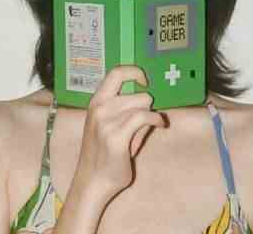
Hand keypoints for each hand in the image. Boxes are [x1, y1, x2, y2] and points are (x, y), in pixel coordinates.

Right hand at [73, 65, 164, 200]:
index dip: (134, 71)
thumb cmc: (103, 153)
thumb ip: (126, 108)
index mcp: (96, 101)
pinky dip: (156, 119)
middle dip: (146, 104)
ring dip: (150, 114)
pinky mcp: (117, 136)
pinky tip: (160, 124)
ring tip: (150, 123)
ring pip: (143, 104)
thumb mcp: (110, 124)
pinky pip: (144, 117)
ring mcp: (106, 122)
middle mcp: (99, 108)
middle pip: (137, 93)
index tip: (145, 80)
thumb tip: (149, 95)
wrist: (92, 181)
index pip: (116, 73)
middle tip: (146, 116)